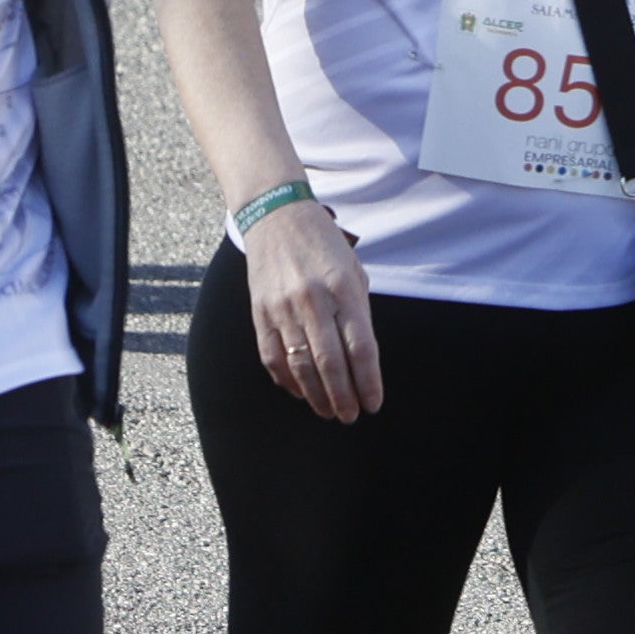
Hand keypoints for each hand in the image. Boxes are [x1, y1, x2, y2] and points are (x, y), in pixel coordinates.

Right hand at [240, 201, 381, 423]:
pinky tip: (301, 393)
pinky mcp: (260, 313)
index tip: (374, 404)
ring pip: (300, 366)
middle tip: (351, 416)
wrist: (277, 217)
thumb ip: (358, 314)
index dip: (368, 382)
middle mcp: (312, 299)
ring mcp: (282, 308)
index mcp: (343, 288)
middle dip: (343, 397)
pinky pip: (272, 358)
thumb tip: (361, 362)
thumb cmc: (324, 246)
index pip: (360, 347)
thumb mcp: (353, 271)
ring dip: (317, 396)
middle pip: (331, 363)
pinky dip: (287, 381)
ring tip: (329, 412)